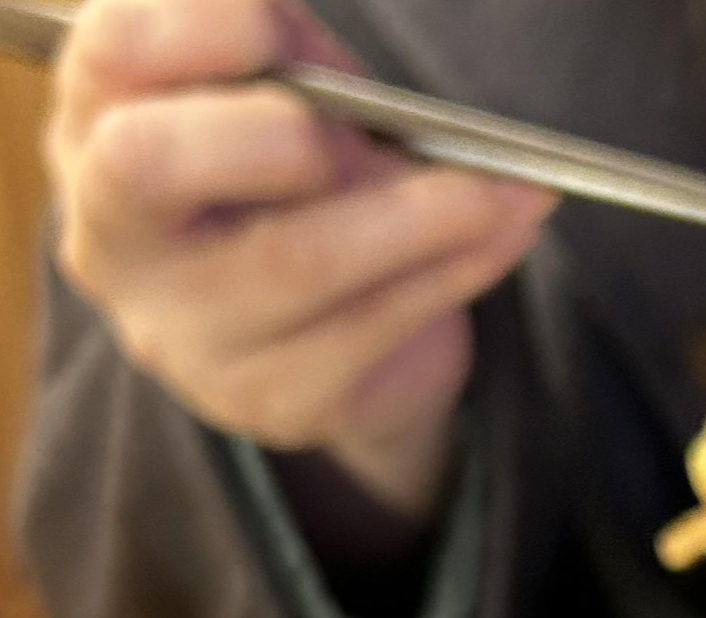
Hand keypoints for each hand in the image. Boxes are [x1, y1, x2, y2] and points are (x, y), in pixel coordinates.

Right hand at [45, 0, 556, 514]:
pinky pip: (378, 322)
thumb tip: (322, 55)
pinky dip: (462, 264)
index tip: (270, 27)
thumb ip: (293, 56)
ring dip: (422, 210)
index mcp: (98, 123)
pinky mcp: (274, 397)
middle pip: (148, 163)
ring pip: (296, 259)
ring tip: (503, 183)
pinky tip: (512, 224)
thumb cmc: (298, 185)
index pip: (112, 51)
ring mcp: (185, 330)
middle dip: (271, 133)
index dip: (192, 26)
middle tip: (354, 133)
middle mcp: (114, 232)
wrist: (342, 336)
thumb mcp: (288, 95)